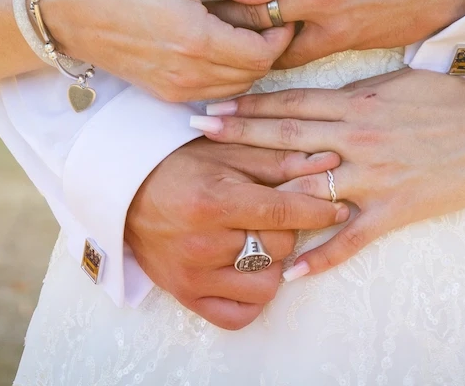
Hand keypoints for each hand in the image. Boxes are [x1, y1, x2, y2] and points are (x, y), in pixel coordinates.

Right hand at [39, 0, 295, 100]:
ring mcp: (177, 89)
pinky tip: (220, 45)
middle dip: (270, 48)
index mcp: (196, 40)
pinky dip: (229, 75)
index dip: (282, 34)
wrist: (72, 14)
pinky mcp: (167, 95)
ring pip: (239, 88)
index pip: (263, 53)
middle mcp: (189, 73)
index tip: (282, 10)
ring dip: (251, 63)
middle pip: (256, 73)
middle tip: (267, 18)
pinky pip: (216, 92)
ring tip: (244, 29)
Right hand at [126, 138, 347, 329]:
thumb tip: (330, 164)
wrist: (126, 190)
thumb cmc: (181, 165)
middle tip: (279, 215)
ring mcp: (193, 276)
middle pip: (279, 247)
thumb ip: (280, 160)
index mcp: (214, 202)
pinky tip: (247, 269)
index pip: (284, 212)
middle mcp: (202, 244)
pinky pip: (239, 314)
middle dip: (289, 229)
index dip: (318, 209)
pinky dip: (252, 295)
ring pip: (266, 284)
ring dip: (273, 263)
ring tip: (260, 240)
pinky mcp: (186, 296)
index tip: (337, 206)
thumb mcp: (228, 151)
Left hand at [193, 69, 464, 278]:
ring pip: (309, 187)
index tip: (214, 104)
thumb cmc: (453, 100)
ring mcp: (375, 176)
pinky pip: (351, 238)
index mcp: (359, 103)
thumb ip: (357, 91)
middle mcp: (358, 138)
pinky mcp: (396, 209)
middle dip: (239, 135)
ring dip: (264, 193)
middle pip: (286, 138)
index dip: (250, 104)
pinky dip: (321, 257)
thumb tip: (323, 94)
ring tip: (225, 199)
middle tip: (196, 133)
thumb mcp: (401, 81)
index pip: (292, 103)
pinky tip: (290, 272)